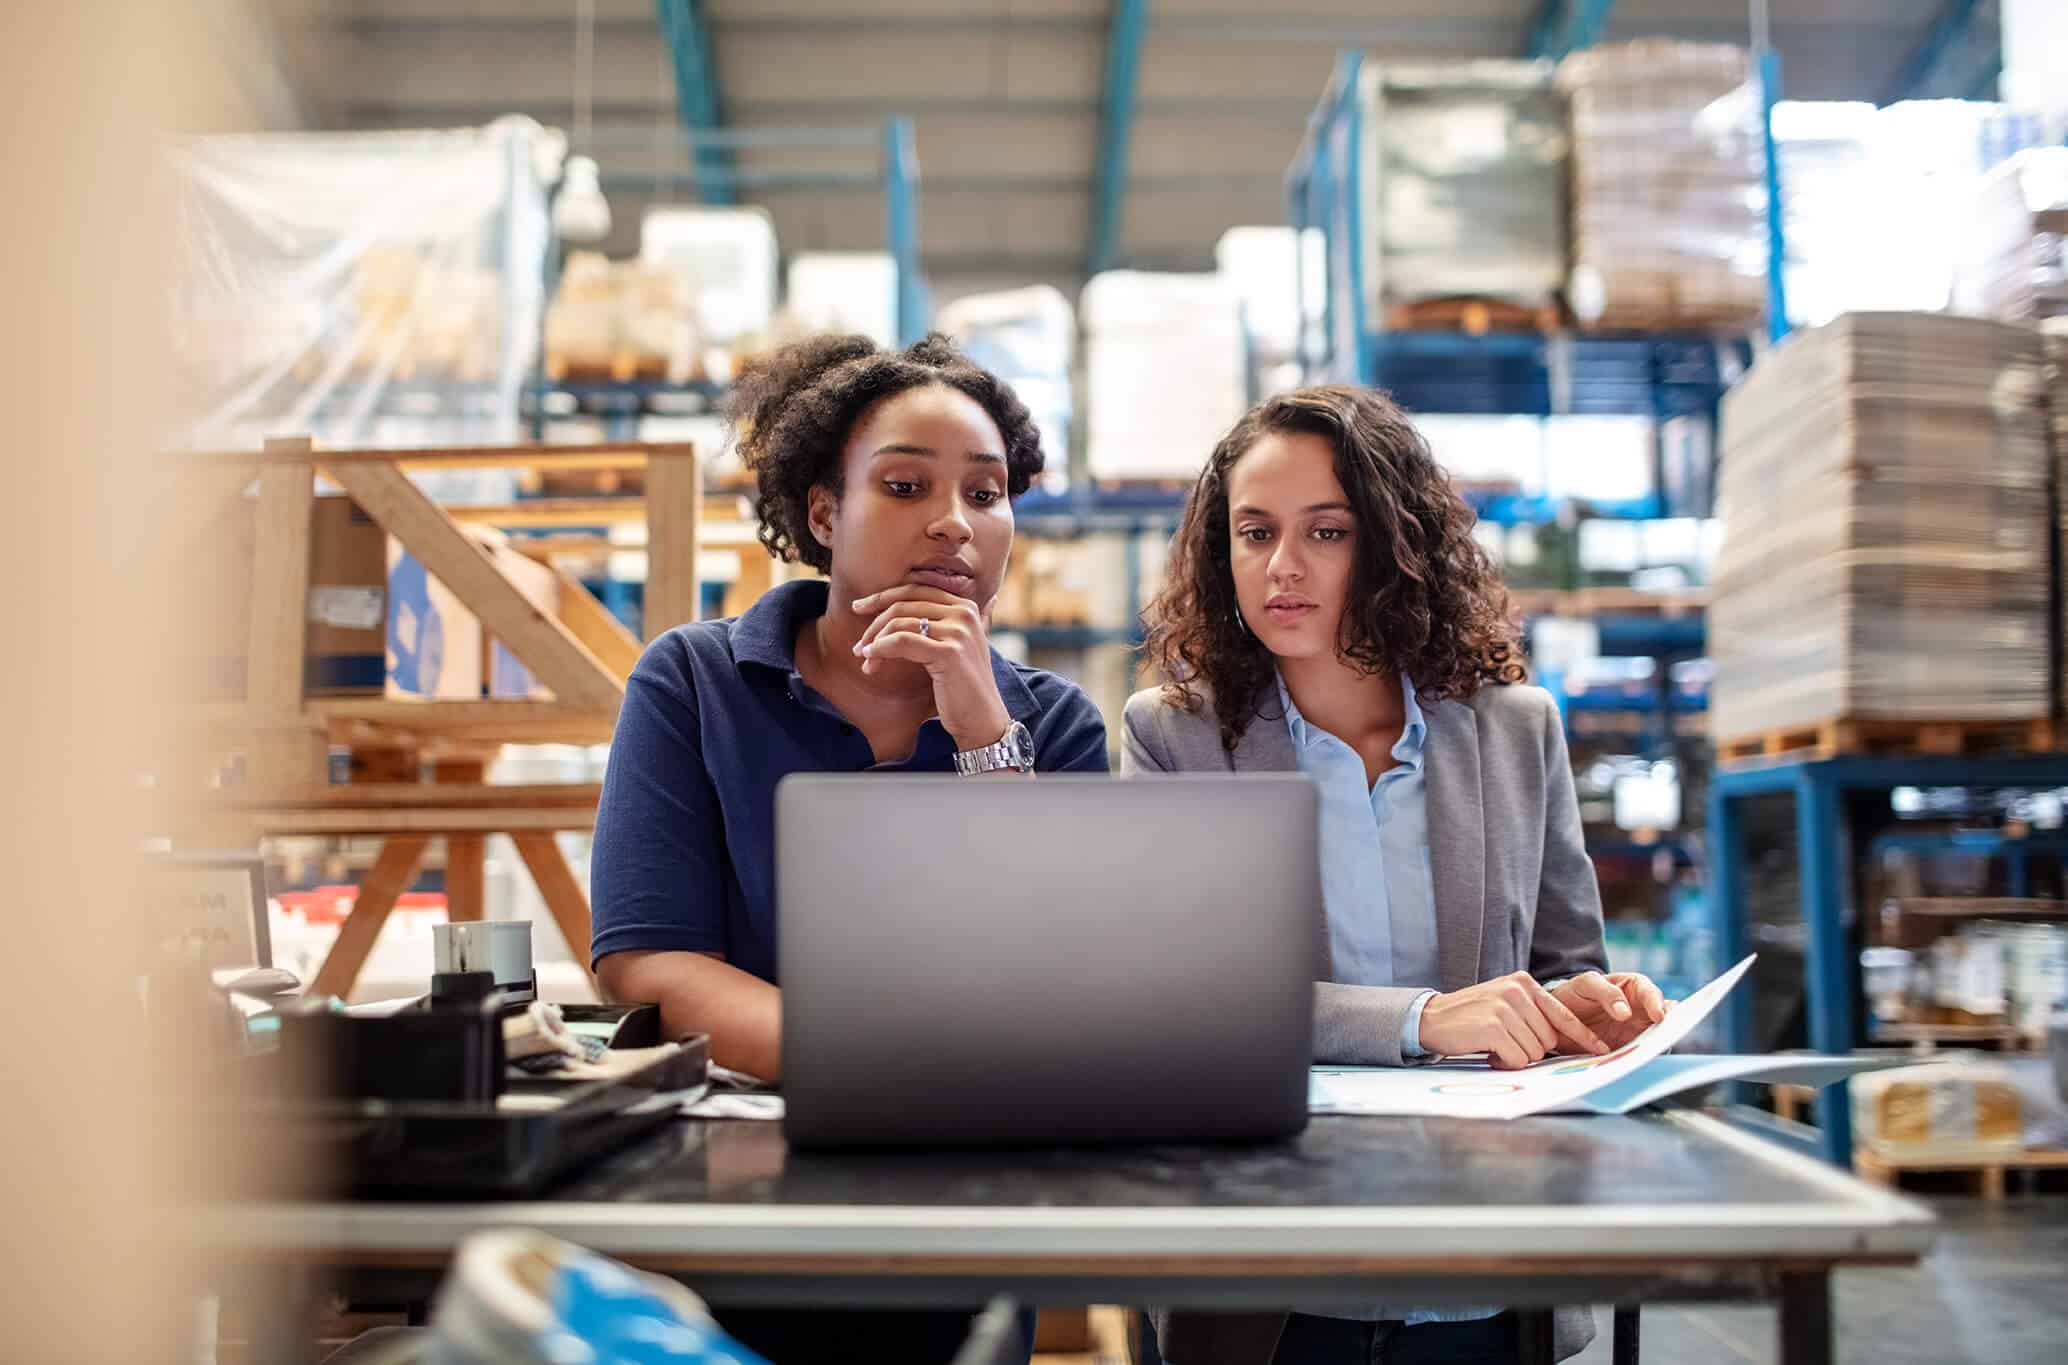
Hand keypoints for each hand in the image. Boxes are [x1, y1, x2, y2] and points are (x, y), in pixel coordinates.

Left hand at [851, 585, 1011, 751]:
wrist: (982, 720)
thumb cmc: (965, 686)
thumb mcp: (959, 646)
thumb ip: (955, 622)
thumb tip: (983, 600)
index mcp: (966, 606)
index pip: (915, 589)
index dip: (883, 597)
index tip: (859, 608)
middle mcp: (964, 613)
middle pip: (904, 604)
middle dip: (874, 623)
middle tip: (859, 645)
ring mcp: (958, 632)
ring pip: (899, 623)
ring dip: (875, 642)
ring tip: (866, 660)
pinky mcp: (948, 653)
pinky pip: (901, 641)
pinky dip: (880, 649)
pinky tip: (871, 661)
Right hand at [1417, 970, 1609, 1069]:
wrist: (1430, 1018)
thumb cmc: (1471, 1018)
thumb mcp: (1504, 1005)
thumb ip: (1531, 1014)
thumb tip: (1561, 1041)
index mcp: (1524, 983)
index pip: (1563, 1014)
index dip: (1583, 1036)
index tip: (1601, 1050)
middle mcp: (1517, 991)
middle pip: (1549, 1039)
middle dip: (1530, 1050)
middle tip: (1505, 1044)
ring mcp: (1505, 1007)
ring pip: (1534, 1051)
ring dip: (1515, 1057)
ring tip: (1493, 1045)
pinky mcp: (1494, 1026)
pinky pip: (1517, 1058)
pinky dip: (1503, 1062)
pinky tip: (1487, 1051)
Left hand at [1549, 971, 1668, 1052]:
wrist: (1557, 1016)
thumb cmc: (1576, 994)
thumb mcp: (1587, 984)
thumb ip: (1607, 993)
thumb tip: (1627, 1014)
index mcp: (1634, 988)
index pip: (1651, 993)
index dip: (1655, 1003)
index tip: (1657, 1016)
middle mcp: (1641, 1010)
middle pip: (1662, 1019)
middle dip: (1667, 1027)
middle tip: (1665, 1036)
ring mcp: (1637, 1031)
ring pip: (1655, 1038)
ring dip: (1657, 1044)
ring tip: (1656, 1051)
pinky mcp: (1629, 1050)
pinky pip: (1639, 1055)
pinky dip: (1641, 1058)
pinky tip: (1638, 1062)